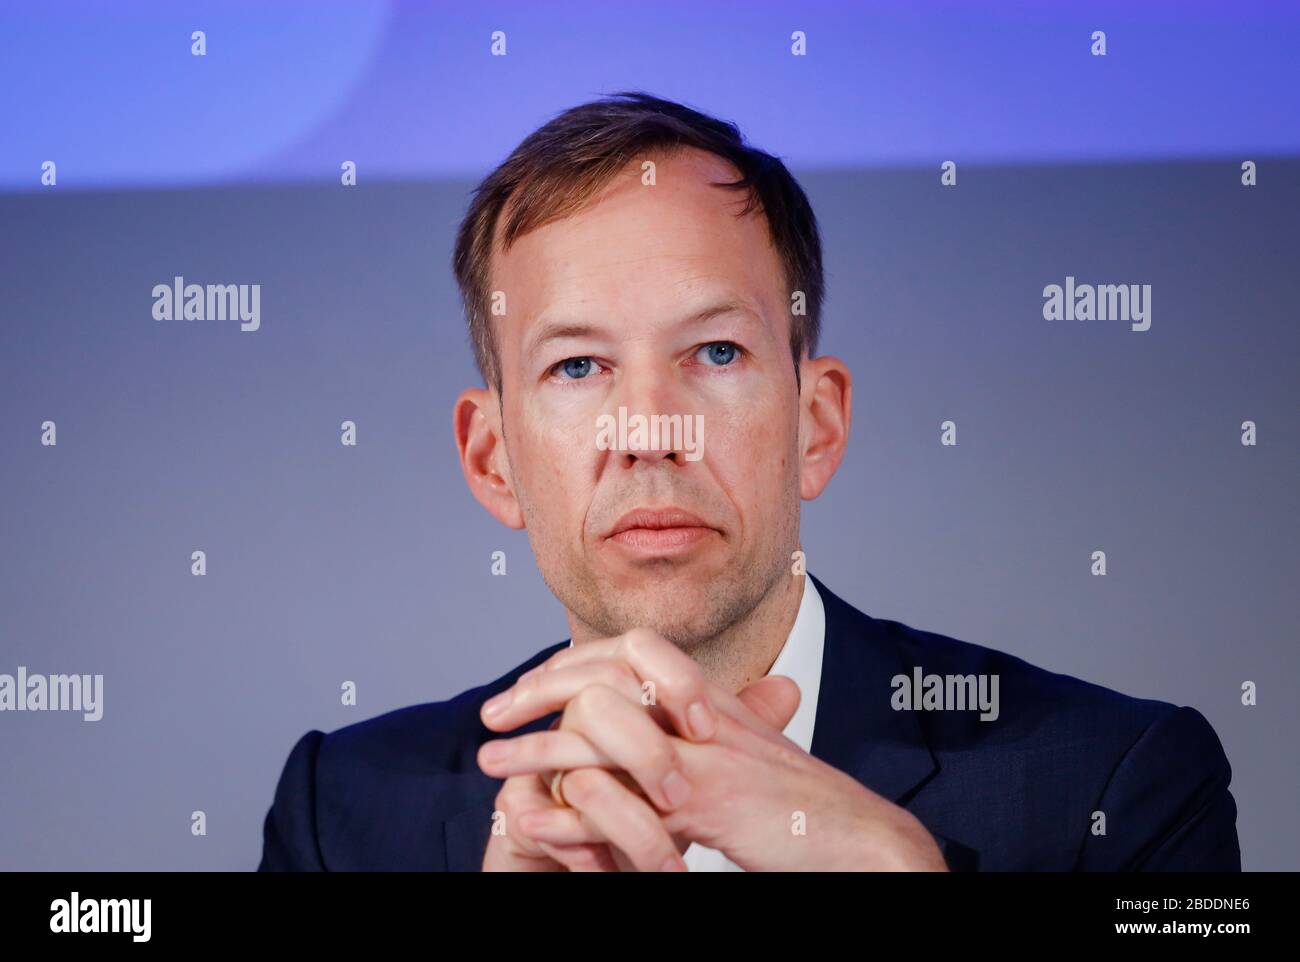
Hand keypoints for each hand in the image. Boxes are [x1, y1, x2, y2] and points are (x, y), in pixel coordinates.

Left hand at [479, 628, 947, 870]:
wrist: (860, 838)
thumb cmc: (800, 807)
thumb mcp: (741, 762)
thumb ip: (693, 747)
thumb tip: (648, 750)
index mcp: (708, 700)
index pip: (630, 650)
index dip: (574, 661)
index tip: (531, 686)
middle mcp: (703, 714)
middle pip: (607, 670)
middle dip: (540, 687)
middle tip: (493, 713)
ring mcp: (703, 754)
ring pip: (601, 729)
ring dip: (534, 748)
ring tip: (486, 763)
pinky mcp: (707, 801)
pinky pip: (620, 798)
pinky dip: (569, 814)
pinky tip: (533, 823)